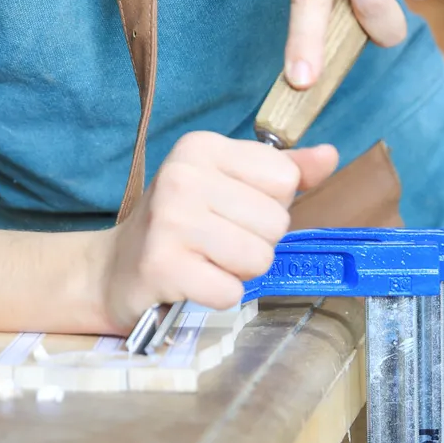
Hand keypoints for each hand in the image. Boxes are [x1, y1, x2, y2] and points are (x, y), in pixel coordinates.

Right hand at [95, 132, 338, 329]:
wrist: (114, 269)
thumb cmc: (179, 224)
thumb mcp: (226, 185)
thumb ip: (281, 171)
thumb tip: (329, 156)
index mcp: (201, 147)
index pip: (285, 179)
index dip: (268, 205)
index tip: (230, 210)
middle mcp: (183, 176)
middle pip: (276, 222)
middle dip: (256, 242)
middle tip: (215, 243)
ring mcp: (170, 220)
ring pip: (259, 258)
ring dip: (239, 272)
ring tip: (206, 262)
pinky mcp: (163, 265)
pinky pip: (231, 292)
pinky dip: (218, 295)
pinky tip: (193, 282)